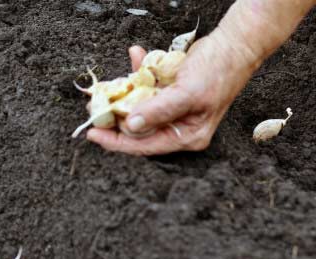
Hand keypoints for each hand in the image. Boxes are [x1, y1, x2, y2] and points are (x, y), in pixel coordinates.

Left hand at [86, 34, 259, 155]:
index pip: (144, 146)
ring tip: (105, 87)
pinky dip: (137, 73)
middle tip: (94, 106)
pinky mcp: (168, 92)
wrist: (235, 43)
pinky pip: (146, 87)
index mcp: (186, 136)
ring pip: (137, 108)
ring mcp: (172, 109)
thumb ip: (159, 110)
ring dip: (122, 94)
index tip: (93, 133)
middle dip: (113, 117)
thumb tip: (131, 126)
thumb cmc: (219, 70)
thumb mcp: (188, 93)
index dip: (116, 141)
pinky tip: (135, 55)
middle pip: (137, 129)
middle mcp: (177, 126)